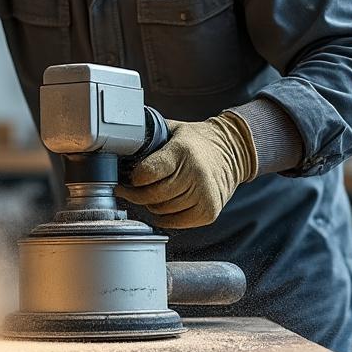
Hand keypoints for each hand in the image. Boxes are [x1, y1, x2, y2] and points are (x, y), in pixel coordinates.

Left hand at [115, 112, 257, 228]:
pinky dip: (164, 217)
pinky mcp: (209, 212)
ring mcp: (204, 195)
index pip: (146, 173)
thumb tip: (118, 141)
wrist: (233, 152)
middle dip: (135, 194)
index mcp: (182, 151)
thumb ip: (148, 136)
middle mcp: (195, 174)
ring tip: (151, 193)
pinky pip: (174, 222)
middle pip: (151, 195)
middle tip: (128, 189)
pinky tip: (164, 205)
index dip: (132, 178)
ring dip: (151, 205)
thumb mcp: (172, 129)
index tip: (127, 176)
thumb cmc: (196, 141)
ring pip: (161, 211)